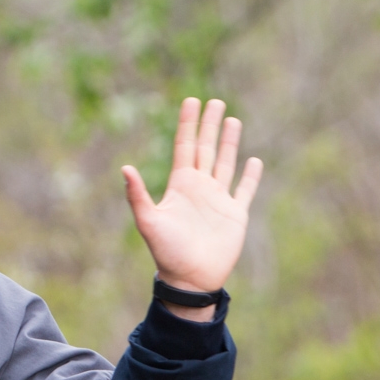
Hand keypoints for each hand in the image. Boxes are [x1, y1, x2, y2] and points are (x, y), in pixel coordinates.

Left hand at [122, 98, 262, 317]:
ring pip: (226, 163)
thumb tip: (125, 168)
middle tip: (214, 101)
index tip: (191, 101)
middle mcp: (200, 188)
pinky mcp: (236, 214)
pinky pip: (245, 190)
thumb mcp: (149, 221)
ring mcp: (218, 200)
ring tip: (232, 120)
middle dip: (209, 125)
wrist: (190, 279)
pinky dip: (250, 176)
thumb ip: (138, 195)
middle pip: (206, 148)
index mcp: (180, 185)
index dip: (188, 124)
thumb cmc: (167, 252)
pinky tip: (254, 161)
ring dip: (229, 142)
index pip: (185, 146)